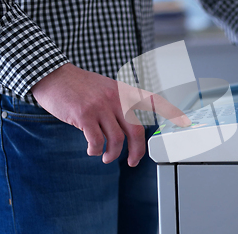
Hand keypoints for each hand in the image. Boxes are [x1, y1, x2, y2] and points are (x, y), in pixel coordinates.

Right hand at [31, 63, 190, 166]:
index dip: (170, 111)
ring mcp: (100, 106)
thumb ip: (120, 102)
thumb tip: (131, 125)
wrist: (53, 76)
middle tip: (132, 161)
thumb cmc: (80, 85)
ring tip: (105, 157)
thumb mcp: (107, 87)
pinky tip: (92, 150)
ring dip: (112, 154)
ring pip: (116, 139)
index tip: (185, 121)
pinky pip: (96, 140)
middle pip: (136, 130)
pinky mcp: (84, 115)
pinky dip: (95, 149)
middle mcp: (116, 98)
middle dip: (137, 151)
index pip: (153, 101)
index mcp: (124, 91)